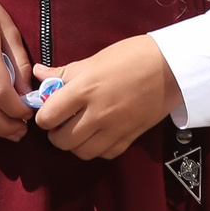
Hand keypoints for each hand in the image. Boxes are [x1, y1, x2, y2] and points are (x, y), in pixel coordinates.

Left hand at [32, 37, 175, 161]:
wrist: (170, 67)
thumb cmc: (132, 56)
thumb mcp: (94, 59)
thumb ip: (64, 72)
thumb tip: (38, 74)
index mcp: (85, 89)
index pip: (48, 116)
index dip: (43, 116)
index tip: (49, 110)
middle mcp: (97, 113)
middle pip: (62, 141)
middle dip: (55, 134)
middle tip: (61, 122)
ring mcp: (115, 128)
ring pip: (82, 152)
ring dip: (75, 144)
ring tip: (79, 130)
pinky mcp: (130, 137)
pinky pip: (106, 154)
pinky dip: (98, 149)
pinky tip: (99, 135)